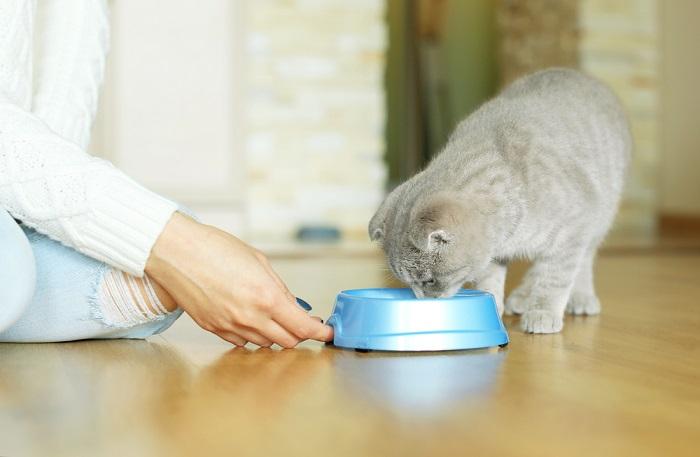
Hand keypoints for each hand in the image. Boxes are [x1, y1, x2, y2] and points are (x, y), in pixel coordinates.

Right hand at [145, 212, 332, 347]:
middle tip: (304, 322)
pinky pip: (242, 342)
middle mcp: (250, 317)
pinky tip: (253, 320)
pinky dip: (254, 336)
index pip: (302, 327)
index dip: (319, 332)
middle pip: (288, 341)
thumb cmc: (216, 248)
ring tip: (276, 318)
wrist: (176, 253)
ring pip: (265, 344)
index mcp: (266, 296)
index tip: (327, 331)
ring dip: (277, 335)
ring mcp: (231, 326)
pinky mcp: (215, 330)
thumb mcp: (258, 261)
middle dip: (300, 334)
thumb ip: (279, 287)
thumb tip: (294, 306)